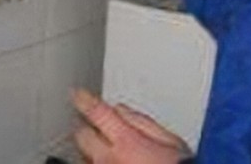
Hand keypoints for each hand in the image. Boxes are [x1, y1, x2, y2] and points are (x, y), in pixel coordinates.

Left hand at [72, 88, 191, 163]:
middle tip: (97, 126)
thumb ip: (143, 122)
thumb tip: (122, 111)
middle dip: (87, 127)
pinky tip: (110, 162)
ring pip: (83, 157)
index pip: (95, 111)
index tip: (78, 94)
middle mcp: (109, 160)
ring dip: (90, 150)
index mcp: (127, 141)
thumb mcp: (172, 142)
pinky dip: (95, 163)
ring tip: (106, 150)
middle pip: (82, 135)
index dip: (84, 99)